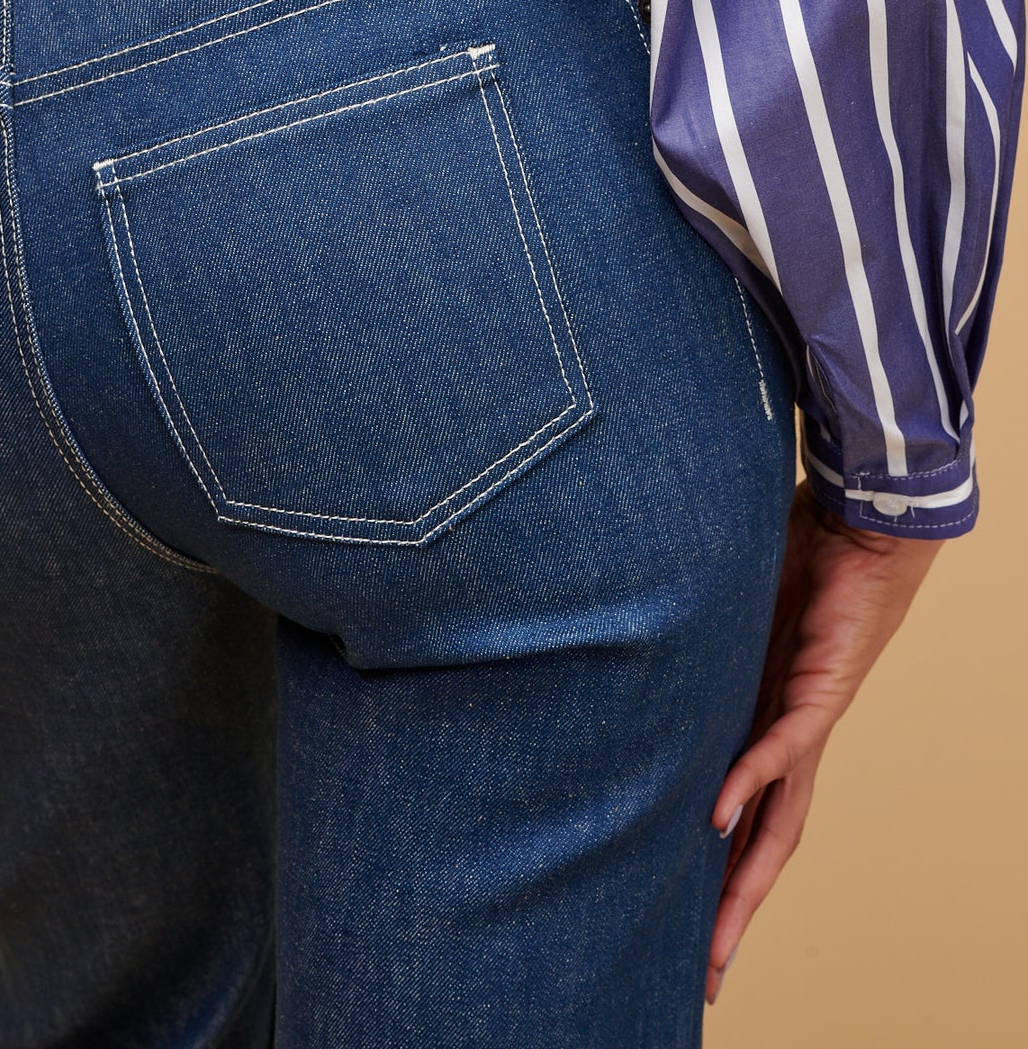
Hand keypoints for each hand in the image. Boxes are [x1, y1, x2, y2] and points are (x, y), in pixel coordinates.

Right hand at [705, 478, 941, 1004]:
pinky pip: (783, 745)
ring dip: (748, 879)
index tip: (695, 926)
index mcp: (771, 724)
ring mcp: (809, 717)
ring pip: (780, 818)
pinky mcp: (819, 687)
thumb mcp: (733, 621)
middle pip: (766, 843)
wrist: (859, 525)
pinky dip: (750, 782)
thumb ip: (700, 651)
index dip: (725, 875)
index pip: (750, 818)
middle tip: (709, 971)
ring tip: (719, 932)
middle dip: (736, 909)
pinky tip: (719, 817)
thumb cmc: (801, 558)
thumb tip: (638, 659)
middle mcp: (794, 736)